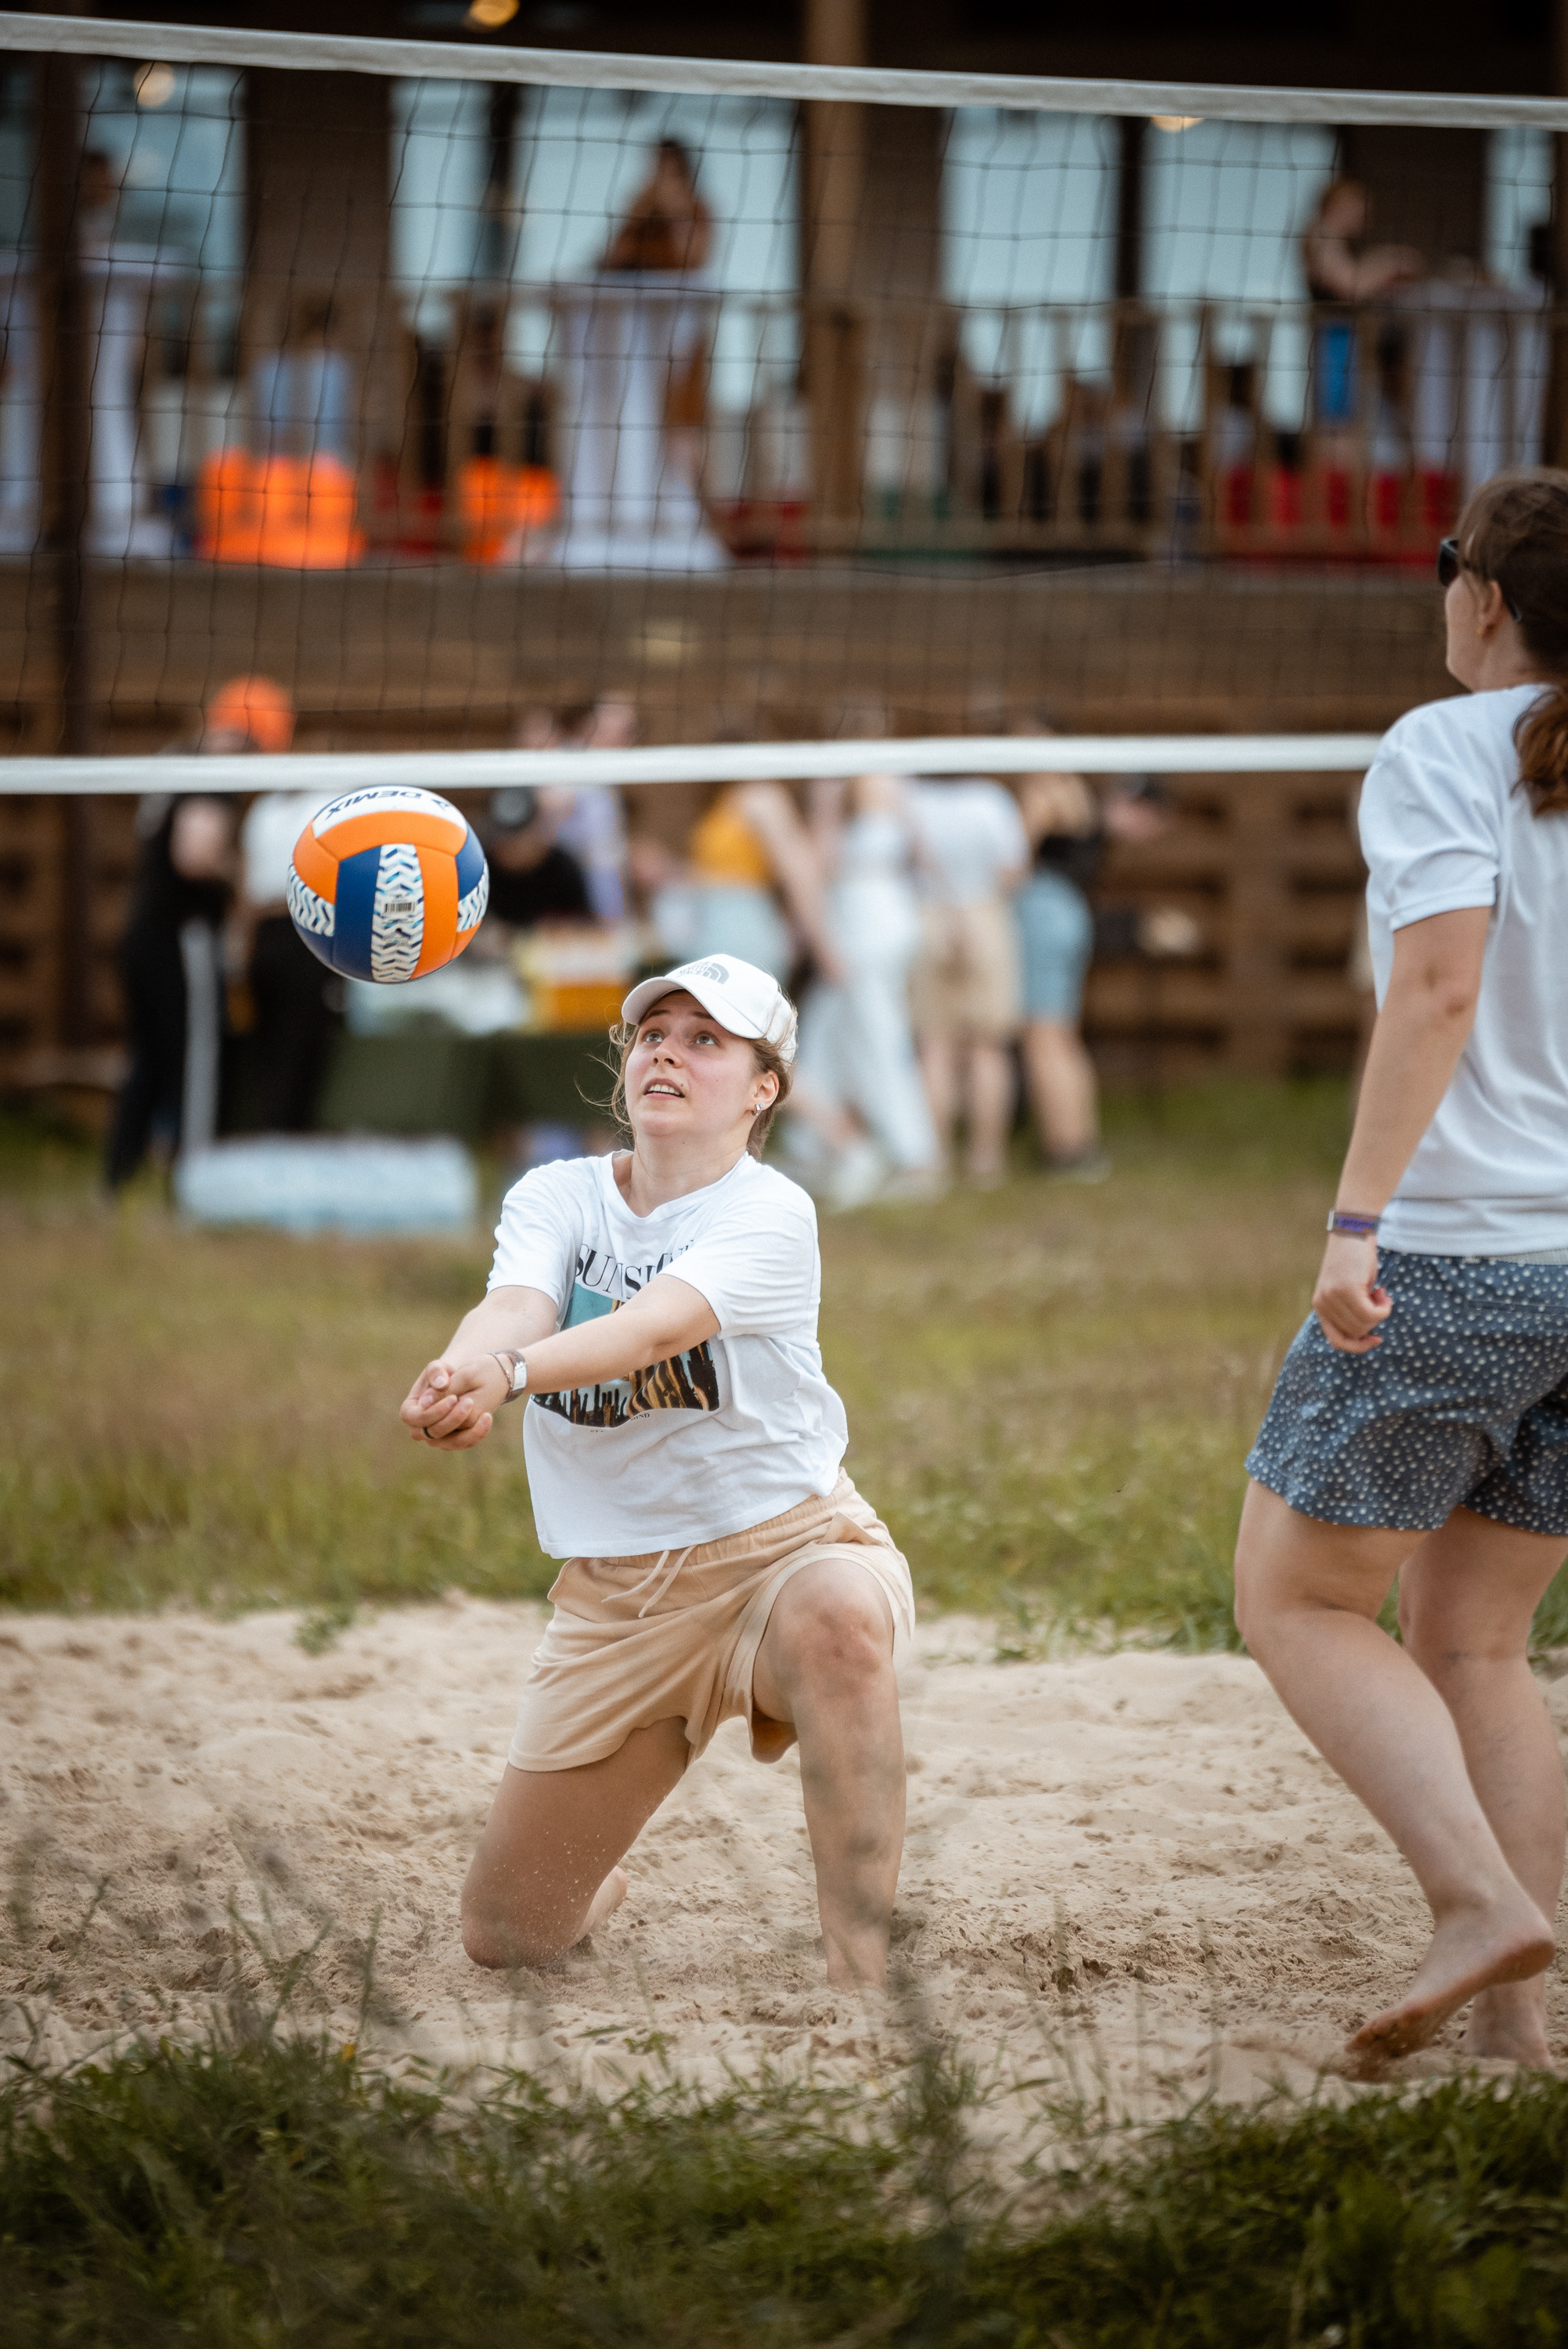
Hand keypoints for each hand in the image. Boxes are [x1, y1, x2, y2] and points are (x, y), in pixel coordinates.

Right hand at [400, 1354, 508, 1448]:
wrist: (459, 1383)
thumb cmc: (443, 1374)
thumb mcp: (439, 1367)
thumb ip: (436, 1372)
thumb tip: (439, 1385)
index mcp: (410, 1411)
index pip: (416, 1418)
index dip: (434, 1411)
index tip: (454, 1398)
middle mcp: (420, 1430)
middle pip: (433, 1433)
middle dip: (452, 1420)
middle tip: (469, 1402)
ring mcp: (436, 1439)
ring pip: (451, 1443)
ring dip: (468, 1431)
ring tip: (485, 1414)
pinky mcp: (453, 1442)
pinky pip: (465, 1444)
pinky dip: (478, 1434)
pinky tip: (488, 1418)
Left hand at [1312, 1233, 1392, 1354]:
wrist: (1352, 1232)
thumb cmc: (1354, 1261)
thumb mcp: (1347, 1290)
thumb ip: (1350, 1311)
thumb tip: (1366, 1334)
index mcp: (1320, 1307)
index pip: (1336, 1341)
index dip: (1358, 1346)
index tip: (1376, 1339)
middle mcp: (1322, 1305)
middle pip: (1356, 1333)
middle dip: (1373, 1321)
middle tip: (1378, 1299)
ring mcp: (1333, 1298)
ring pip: (1365, 1324)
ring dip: (1380, 1312)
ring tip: (1380, 1293)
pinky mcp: (1347, 1290)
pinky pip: (1372, 1314)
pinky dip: (1383, 1308)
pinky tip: (1383, 1293)